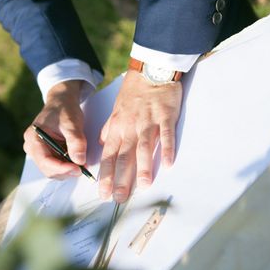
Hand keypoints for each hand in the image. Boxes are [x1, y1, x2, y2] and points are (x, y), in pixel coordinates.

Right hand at [23, 80, 86, 178]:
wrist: (62, 102)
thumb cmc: (64, 109)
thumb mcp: (72, 123)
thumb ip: (76, 141)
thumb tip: (80, 161)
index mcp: (33, 138)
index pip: (45, 161)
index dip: (62, 169)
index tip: (78, 169)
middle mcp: (32, 147)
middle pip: (48, 169)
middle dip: (66, 171)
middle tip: (84, 167)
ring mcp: (38, 151)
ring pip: (53, 170)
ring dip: (68, 170)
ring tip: (82, 162)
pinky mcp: (46, 153)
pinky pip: (56, 166)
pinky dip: (67, 166)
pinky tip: (76, 159)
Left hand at [99, 71, 181, 202]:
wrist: (150, 71)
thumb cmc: (133, 93)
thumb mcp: (116, 111)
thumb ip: (110, 130)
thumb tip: (102, 146)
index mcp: (117, 127)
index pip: (108, 155)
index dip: (105, 175)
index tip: (103, 193)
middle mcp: (130, 127)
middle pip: (123, 156)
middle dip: (120, 179)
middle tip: (119, 198)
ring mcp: (148, 122)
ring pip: (143, 147)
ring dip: (143, 167)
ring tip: (143, 186)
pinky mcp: (164, 116)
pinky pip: (165, 134)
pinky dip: (166, 149)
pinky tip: (167, 164)